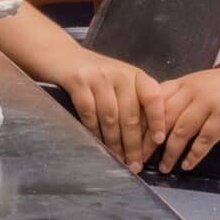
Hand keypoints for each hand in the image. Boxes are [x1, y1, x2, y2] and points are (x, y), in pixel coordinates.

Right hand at [49, 47, 162, 165]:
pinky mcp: (78, 82)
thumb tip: (149, 137)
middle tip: (135, 164)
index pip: (153, 97)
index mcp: (135, 75)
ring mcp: (98, 78)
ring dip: (115, 143)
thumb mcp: (120, 81)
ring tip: (118, 160)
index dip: (157, 119)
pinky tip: (98, 145)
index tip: (158, 140)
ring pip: (111, 118)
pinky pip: (89, 114)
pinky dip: (95, 133)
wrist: (61, 54)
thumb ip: (134, 101)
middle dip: (133, 144)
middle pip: (130, 115)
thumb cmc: (95, 73)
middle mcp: (119, 74)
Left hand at [146, 64, 219, 171]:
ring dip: (168, 153)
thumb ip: (184, 97)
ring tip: (162, 169)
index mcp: (184, 82)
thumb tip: (162, 117)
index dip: (140, 121)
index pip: (153, 101)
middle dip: (148, 141)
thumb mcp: (205, 86)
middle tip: (138, 160)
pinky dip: (193, 155)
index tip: (129, 140)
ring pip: (179, 131)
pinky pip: (203, 139)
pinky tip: (186, 166)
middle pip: (161, 118)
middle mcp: (192, 90)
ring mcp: (208, 102)